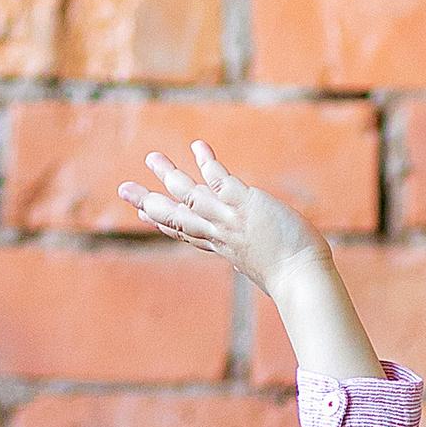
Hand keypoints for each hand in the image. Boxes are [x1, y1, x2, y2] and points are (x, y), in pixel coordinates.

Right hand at [117, 142, 325, 295]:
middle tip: (123, 189)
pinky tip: (198, 146)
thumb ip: (252, 261)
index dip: (162, 223)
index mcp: (223, 248)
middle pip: (175, 217)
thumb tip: (249, 267)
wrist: (302, 280)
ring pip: (190, 196)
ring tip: (151, 158)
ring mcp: (228, 219)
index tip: (143, 215)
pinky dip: (207, 162)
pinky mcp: (244, 205)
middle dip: (147, 202)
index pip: (186, 234)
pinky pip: (220, 180)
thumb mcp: (263, 270)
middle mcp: (219, 234)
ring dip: (169, 175)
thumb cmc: (292, 279)